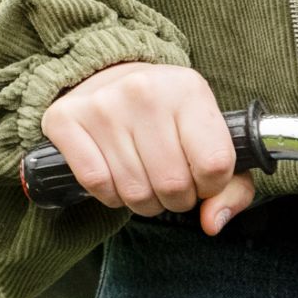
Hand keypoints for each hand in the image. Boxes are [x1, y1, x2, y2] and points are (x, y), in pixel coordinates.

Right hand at [39, 62, 257, 232]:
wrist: (111, 74)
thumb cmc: (169, 116)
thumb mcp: (211, 136)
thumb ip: (231, 187)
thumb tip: (211, 223)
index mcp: (188, 88)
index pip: (214, 165)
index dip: (211, 185)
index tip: (201, 177)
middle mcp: (143, 90)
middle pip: (173, 184)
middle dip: (176, 198)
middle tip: (170, 183)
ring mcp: (101, 104)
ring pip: (134, 191)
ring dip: (143, 201)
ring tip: (145, 179)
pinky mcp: (65, 119)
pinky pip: (96, 184)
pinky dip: (109, 195)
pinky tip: (116, 177)